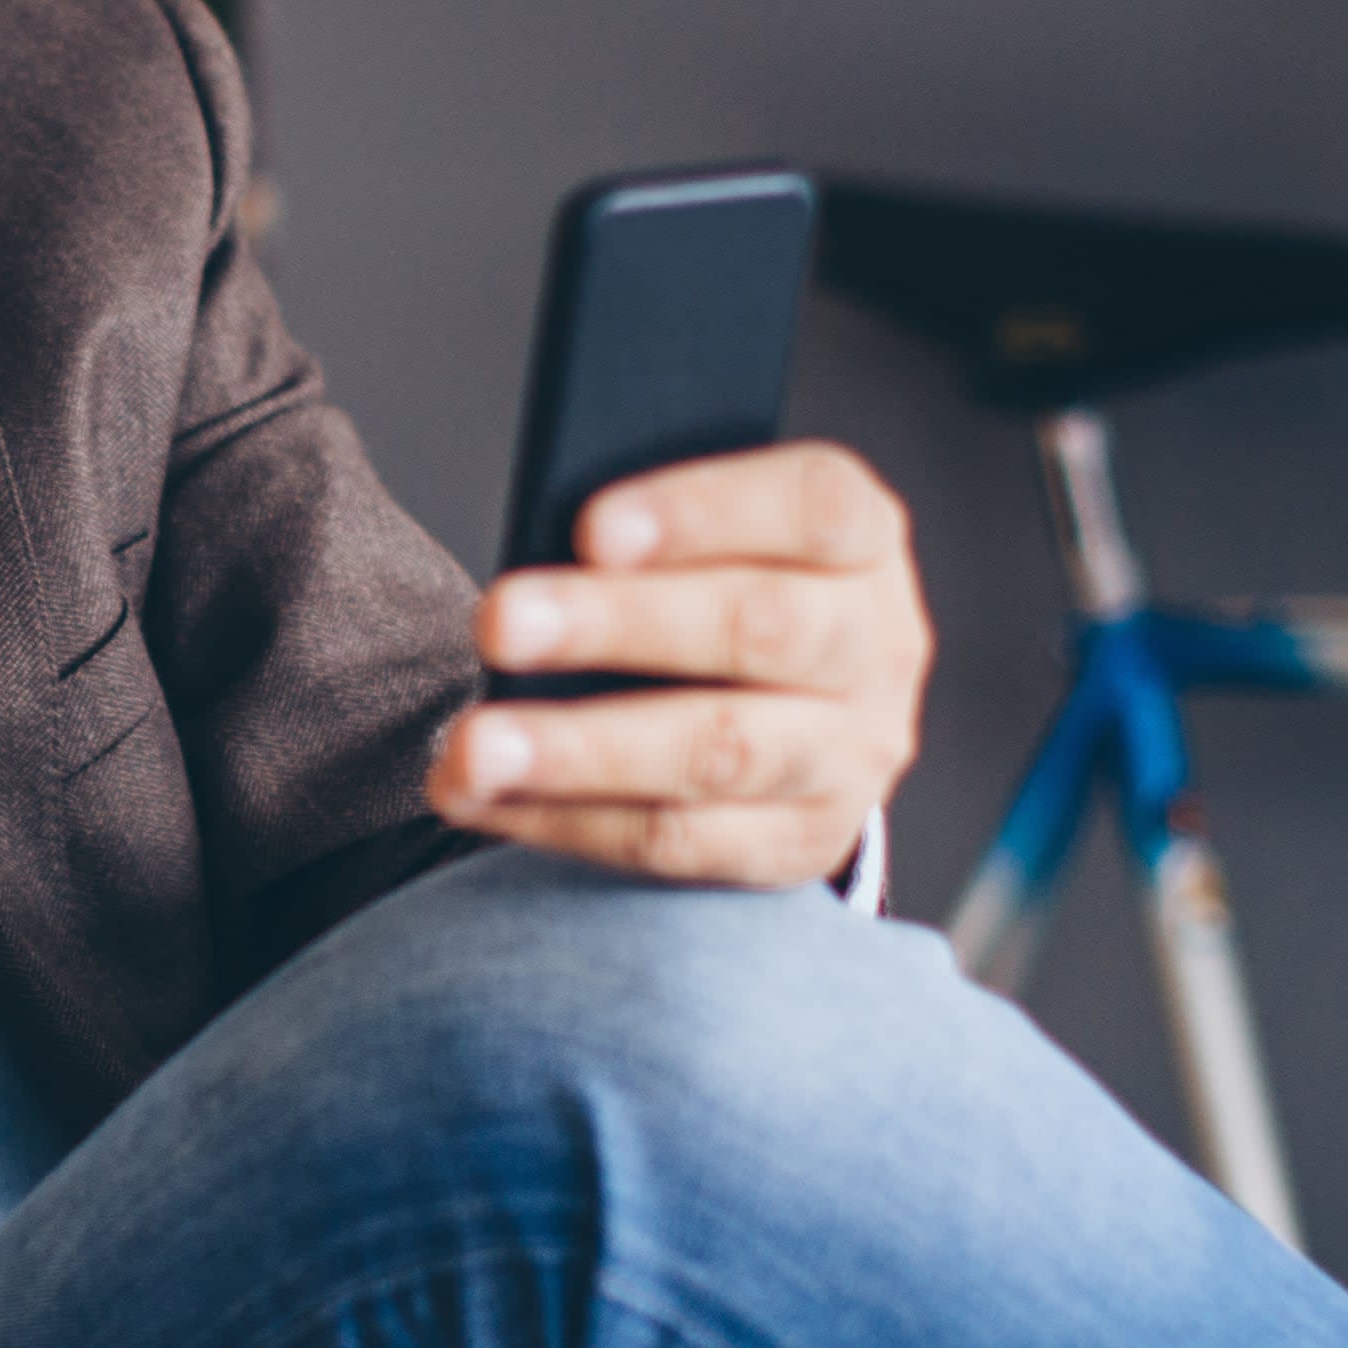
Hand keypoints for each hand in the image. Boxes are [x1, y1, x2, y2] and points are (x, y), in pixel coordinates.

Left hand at [428, 442, 931, 887]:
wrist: (793, 713)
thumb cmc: (716, 589)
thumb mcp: (707, 538)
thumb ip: (649, 534)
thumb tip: (543, 552)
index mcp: (861, 541)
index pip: (813, 506)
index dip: (705, 512)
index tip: (590, 528)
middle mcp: (877, 645)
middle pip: (761, 628)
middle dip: (616, 626)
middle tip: (497, 624)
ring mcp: (851, 753)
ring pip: (720, 751)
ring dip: (579, 750)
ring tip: (471, 748)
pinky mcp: (802, 841)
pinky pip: (682, 840)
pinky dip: (572, 821)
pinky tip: (488, 801)